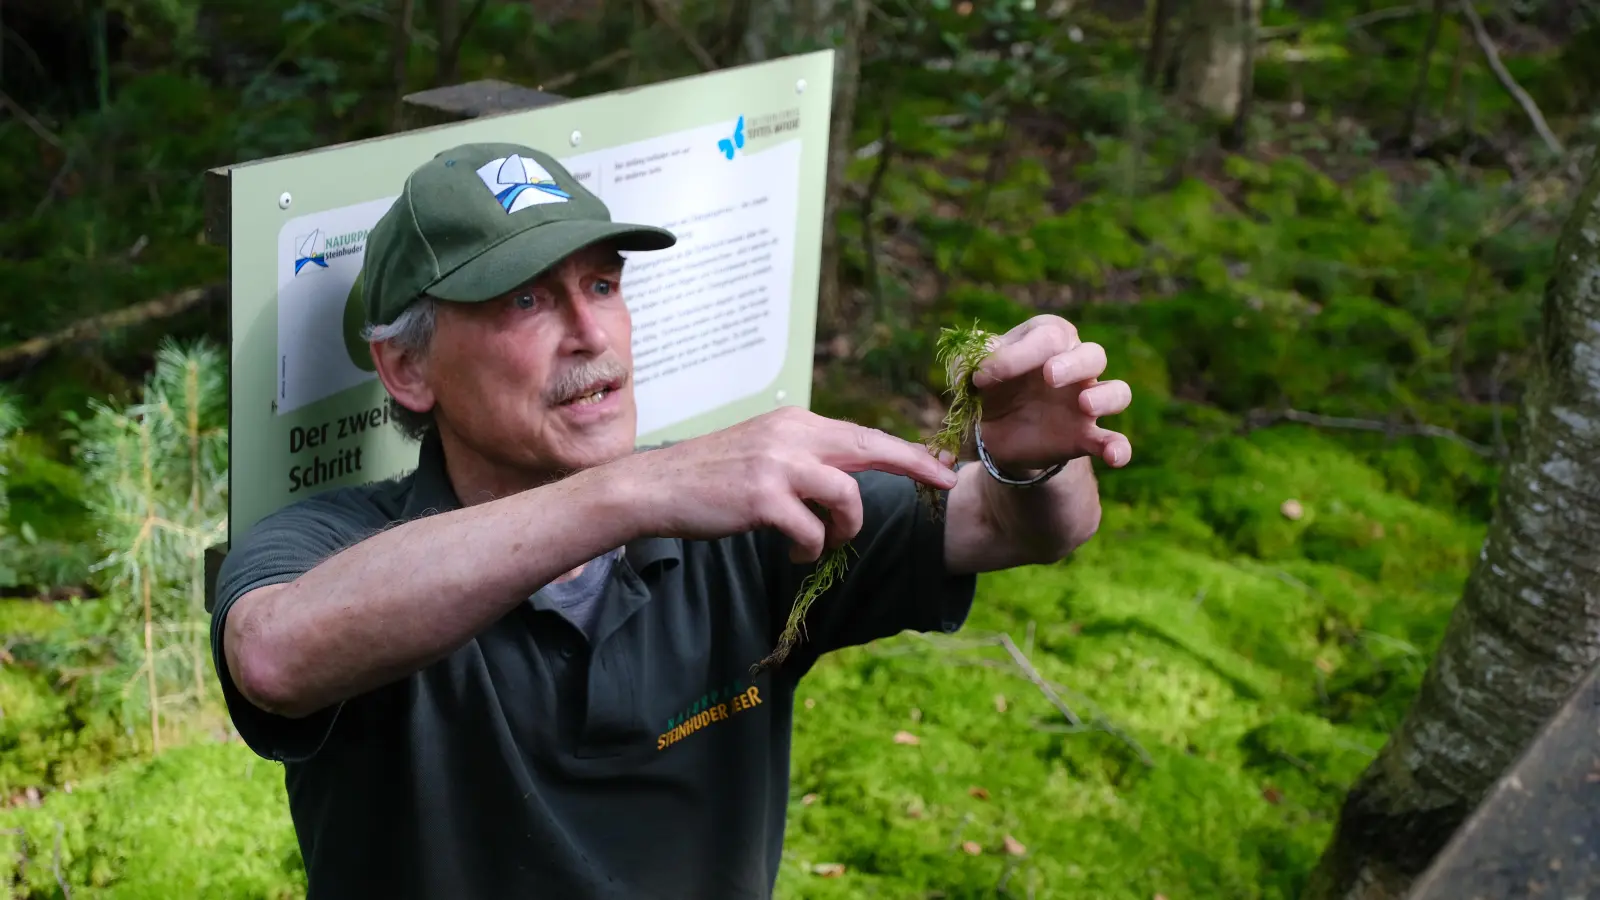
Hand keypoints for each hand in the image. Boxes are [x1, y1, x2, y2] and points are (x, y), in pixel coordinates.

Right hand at [626, 407, 957, 562]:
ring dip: (846, 529)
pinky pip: (812, 532)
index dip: (905, 451)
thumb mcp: (761, 451)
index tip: (939, 462)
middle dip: (915, 466)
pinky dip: (811, 550)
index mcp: (794, 423)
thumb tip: (846, 476)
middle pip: (871, 449)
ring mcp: (778, 464)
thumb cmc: (709, 477)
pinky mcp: (764, 497)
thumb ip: (802, 456)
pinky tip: (793, 553)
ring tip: (825, 543)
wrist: (655, 487)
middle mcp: (791, 435)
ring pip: (847, 497)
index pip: (861, 434)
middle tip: (945, 482)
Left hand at [966, 315, 1132, 472]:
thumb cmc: (990, 386)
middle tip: (1050, 376)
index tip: (982, 376)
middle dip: (1073, 364)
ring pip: (1117, 391)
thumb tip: (987, 356)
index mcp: (1046, 340)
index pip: (1047, 335)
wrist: (997, 431)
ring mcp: (1085, 401)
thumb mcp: (971, 370)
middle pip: (1093, 354)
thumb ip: (975, 357)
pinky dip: (1118, 447)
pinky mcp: (1086, 436)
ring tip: (1084, 405)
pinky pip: (1113, 439)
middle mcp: (1074, 365)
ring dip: (1105, 397)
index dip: (1017, 353)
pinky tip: (1115, 456)